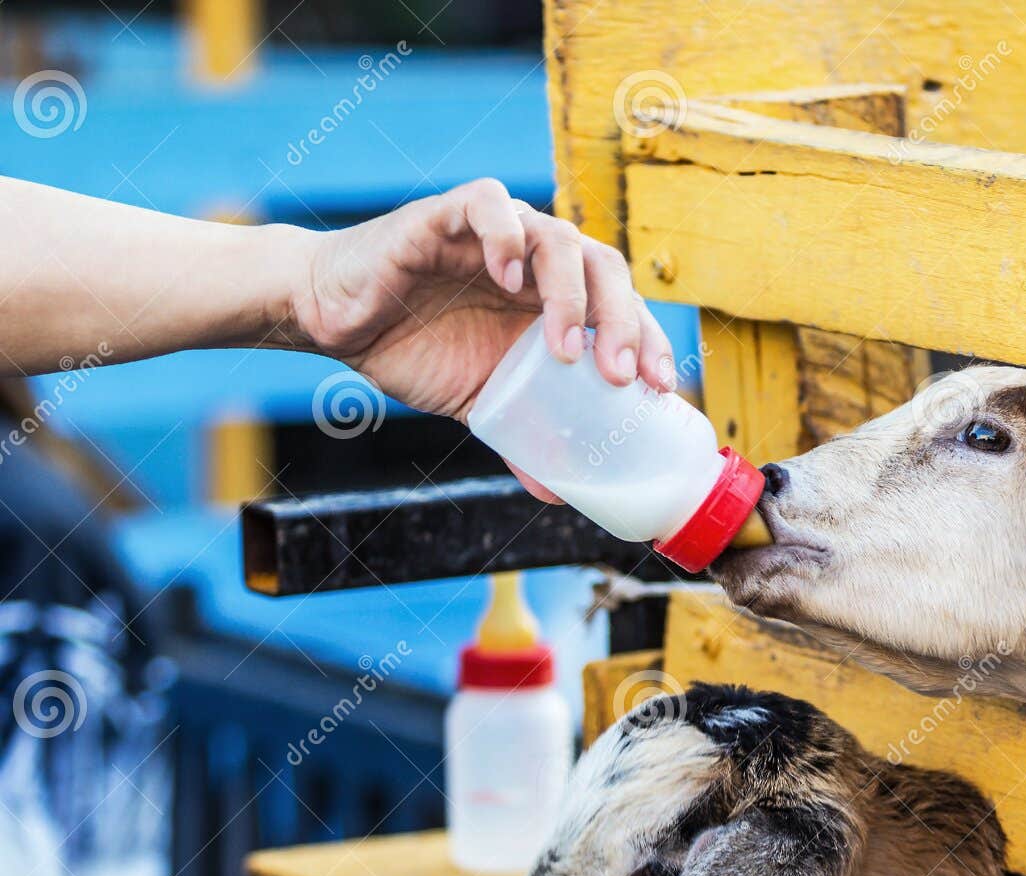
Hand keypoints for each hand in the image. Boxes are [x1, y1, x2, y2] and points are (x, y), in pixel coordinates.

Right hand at [284, 178, 675, 469]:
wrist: (337, 320)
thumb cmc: (416, 349)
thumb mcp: (482, 402)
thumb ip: (524, 436)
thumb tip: (560, 493)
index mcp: (555, 299)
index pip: (623, 307)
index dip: (650, 341)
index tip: (660, 388)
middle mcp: (536, 262)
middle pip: (605, 269)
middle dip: (623, 321)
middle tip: (618, 375)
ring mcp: (496, 234)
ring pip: (557, 236)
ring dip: (570, 293)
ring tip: (563, 347)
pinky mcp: (446, 215)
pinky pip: (488, 204)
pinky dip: (505, 236)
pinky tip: (507, 278)